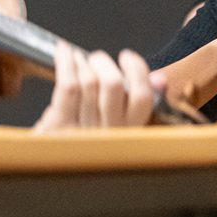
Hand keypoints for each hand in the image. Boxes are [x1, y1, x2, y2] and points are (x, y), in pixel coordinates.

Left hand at [35, 43, 162, 129]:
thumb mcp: (120, 124)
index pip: (142, 97)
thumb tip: (160, 78)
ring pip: (88, 82)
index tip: (127, 57)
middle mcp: (110, 132)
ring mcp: (84, 130)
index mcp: (131, 130)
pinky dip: (65, 62)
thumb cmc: (89, 140)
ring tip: (79, 58)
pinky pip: (67, 85)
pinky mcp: (60, 125)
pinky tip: (64, 51)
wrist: (56, 165)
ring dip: (82, 61)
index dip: (136, 70)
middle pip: (112, 84)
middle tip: (97, 59)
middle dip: (103, 61)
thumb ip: (140, 100)